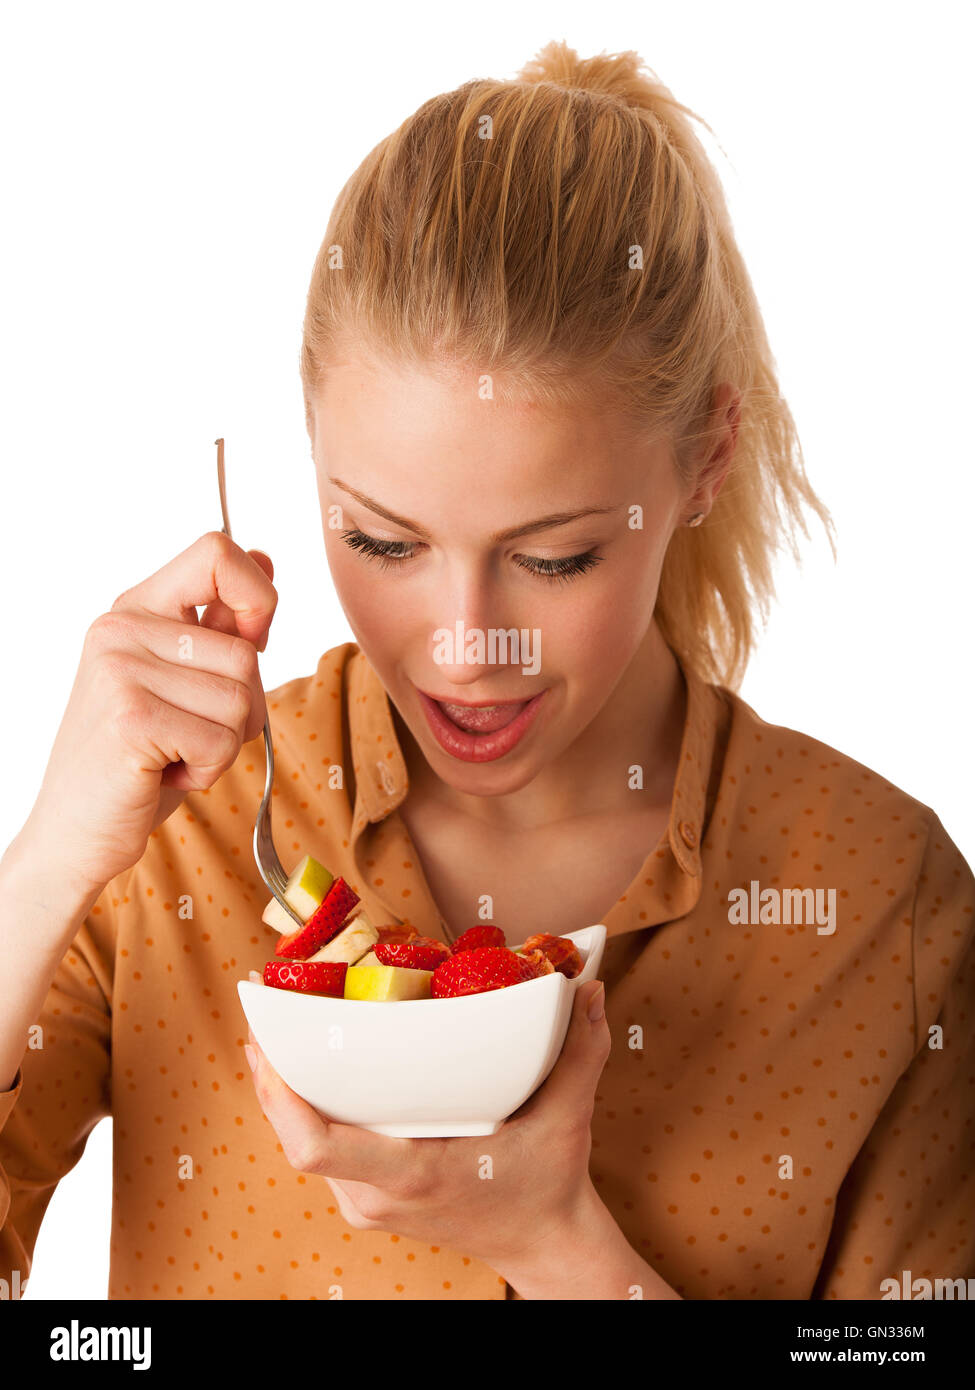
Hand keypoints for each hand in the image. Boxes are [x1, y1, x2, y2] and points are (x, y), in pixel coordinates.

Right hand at [22, 531, 276, 896]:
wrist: (76, 831)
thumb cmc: (141, 758)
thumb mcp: (183, 679)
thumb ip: (220, 622)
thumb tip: (265, 559)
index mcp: (136, 607)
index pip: (217, 552)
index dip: (258, 597)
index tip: (250, 644)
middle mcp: (121, 627)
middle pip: (246, 654)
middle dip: (240, 711)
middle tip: (187, 734)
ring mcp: (120, 670)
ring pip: (243, 699)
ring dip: (224, 744)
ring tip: (173, 754)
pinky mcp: (131, 718)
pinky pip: (222, 740)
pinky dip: (208, 771)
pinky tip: (163, 774)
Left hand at [244, 977, 609, 1267]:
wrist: (543, 1245)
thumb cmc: (548, 1184)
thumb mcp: (568, 1118)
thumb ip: (580, 1052)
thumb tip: (590, 987)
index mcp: (413, 1173)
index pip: (315, 1146)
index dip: (278, 1093)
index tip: (266, 1036)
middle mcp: (377, 1194)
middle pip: (292, 1134)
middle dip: (270, 1070)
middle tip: (265, 1001)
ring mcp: (367, 1203)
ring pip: (299, 1142)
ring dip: (282, 1088)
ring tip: (277, 1021)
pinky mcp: (366, 1201)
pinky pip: (318, 1148)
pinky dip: (303, 1107)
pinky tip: (305, 1064)